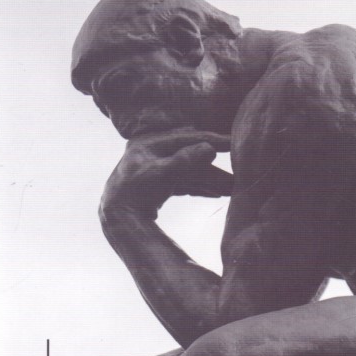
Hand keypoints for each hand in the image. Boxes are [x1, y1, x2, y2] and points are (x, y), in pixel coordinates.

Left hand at [100, 128, 232, 218]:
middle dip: (214, 169)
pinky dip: (200, 187)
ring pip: (190, 172)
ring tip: (232, 189)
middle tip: (237, 175)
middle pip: (191, 157)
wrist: (118, 218)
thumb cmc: (135, 192)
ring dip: (210, 181)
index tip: (234, 141)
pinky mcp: (159, 185)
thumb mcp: (161, 174)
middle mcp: (153, 152)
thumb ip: (185, 160)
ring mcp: (156, 168)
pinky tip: (217, 194)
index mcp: (150, 142)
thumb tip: (210, 149)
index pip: (188, 137)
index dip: (213, 140)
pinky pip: (185, 183)